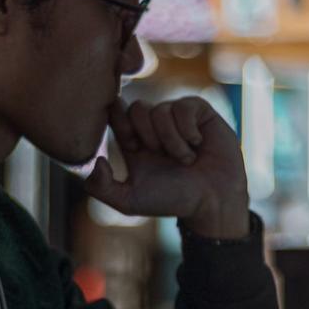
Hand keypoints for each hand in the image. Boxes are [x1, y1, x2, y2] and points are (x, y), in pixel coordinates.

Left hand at [84, 97, 249, 238]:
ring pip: (161, 110)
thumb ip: (101, 187)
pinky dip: (188, 130)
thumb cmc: (173, 201)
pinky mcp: (200, 113)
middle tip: (161, 155)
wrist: (213, 202)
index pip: (117, 114)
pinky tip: (198, 144)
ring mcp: (178, 118)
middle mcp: (155, 127)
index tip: (133, 144)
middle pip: (137, 108)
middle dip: (147, 134)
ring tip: (185, 160)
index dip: (119, 121)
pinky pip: (185, 106)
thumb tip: (96, 160)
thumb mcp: (130, 201)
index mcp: (134, 142)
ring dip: (172, 140)